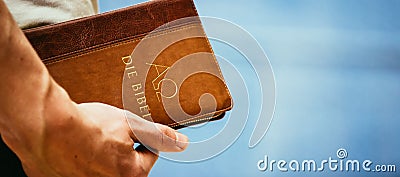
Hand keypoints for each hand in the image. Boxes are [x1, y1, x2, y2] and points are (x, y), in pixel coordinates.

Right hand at [19, 102, 187, 176]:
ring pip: (103, 166)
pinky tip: (75, 145)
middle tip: (108, 133)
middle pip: (126, 164)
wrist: (45, 125)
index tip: (134, 131)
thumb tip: (181, 142)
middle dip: (122, 147)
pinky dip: (80, 158)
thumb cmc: (87, 126)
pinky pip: (79, 169)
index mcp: (131, 174)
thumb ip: (159, 135)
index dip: (143, 137)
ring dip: (101, 153)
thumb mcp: (132, 124)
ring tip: (90, 137)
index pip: (150, 155)